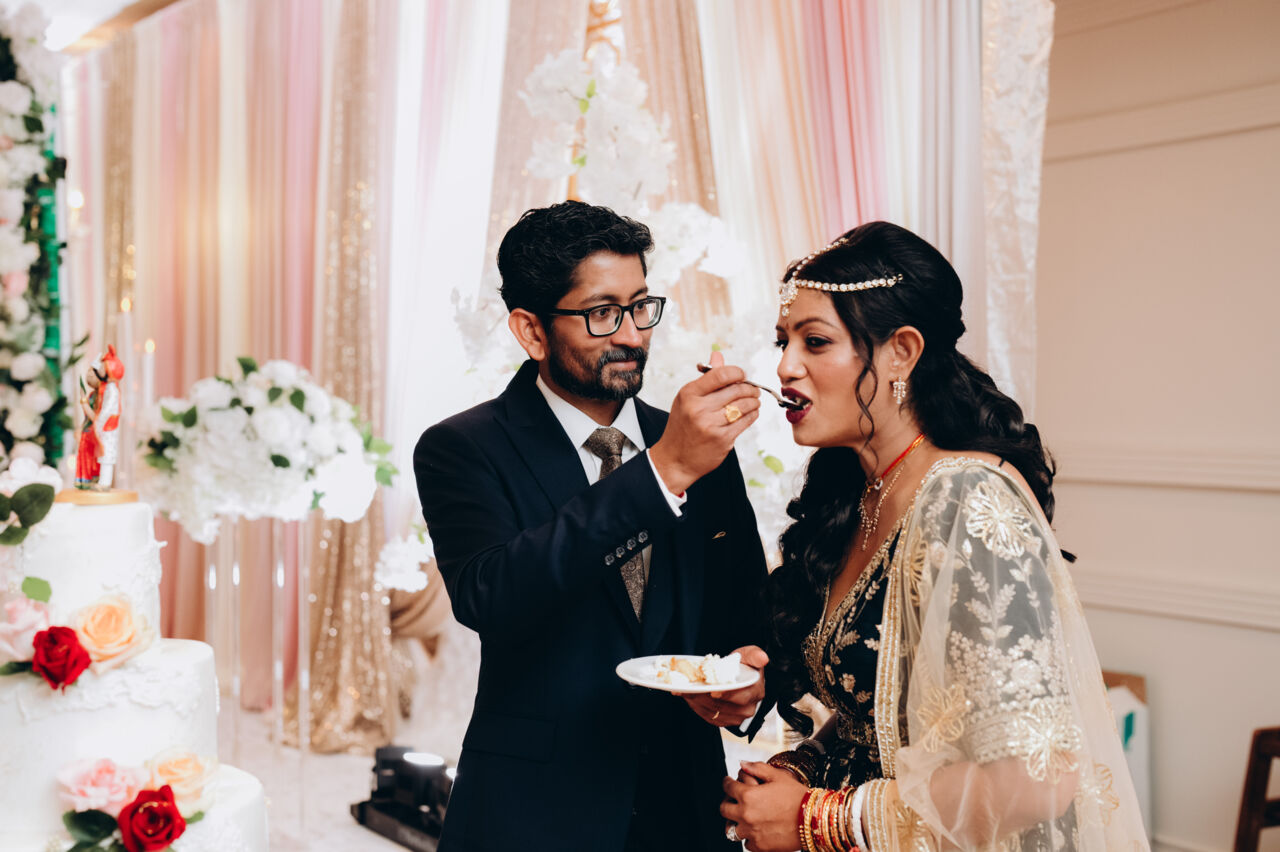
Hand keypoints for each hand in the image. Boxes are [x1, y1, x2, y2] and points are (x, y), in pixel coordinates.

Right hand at [649, 349, 759, 494]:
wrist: (675, 459)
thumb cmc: (682, 426)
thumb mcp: (688, 399)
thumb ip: (706, 378)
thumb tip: (718, 355)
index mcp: (689, 394)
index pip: (720, 375)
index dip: (737, 372)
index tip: (742, 376)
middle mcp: (699, 408)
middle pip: (736, 390)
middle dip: (750, 388)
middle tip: (754, 389)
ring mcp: (711, 425)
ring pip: (744, 406)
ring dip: (754, 401)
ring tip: (754, 401)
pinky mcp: (722, 440)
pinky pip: (745, 422)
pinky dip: (752, 415)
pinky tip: (752, 413)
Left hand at [680, 645, 767, 727]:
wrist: (741, 678)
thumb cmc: (745, 667)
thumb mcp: (750, 656)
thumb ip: (755, 655)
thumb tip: (763, 658)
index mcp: (756, 692)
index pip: (741, 697)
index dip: (727, 695)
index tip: (713, 690)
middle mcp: (747, 708)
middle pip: (722, 705)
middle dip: (703, 696)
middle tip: (689, 687)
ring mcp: (735, 717)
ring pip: (712, 711)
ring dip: (696, 701)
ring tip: (684, 690)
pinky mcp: (724, 721)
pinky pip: (707, 716)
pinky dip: (695, 706)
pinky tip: (688, 696)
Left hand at [720, 762, 806, 851]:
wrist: (814, 820)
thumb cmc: (798, 797)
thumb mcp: (778, 776)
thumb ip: (757, 768)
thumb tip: (743, 764)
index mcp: (748, 796)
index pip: (728, 787)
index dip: (727, 782)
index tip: (728, 782)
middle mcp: (746, 815)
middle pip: (724, 809)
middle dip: (727, 802)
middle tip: (734, 800)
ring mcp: (751, 832)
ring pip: (732, 829)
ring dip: (736, 822)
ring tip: (745, 818)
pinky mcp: (760, 846)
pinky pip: (746, 843)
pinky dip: (749, 837)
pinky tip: (757, 830)